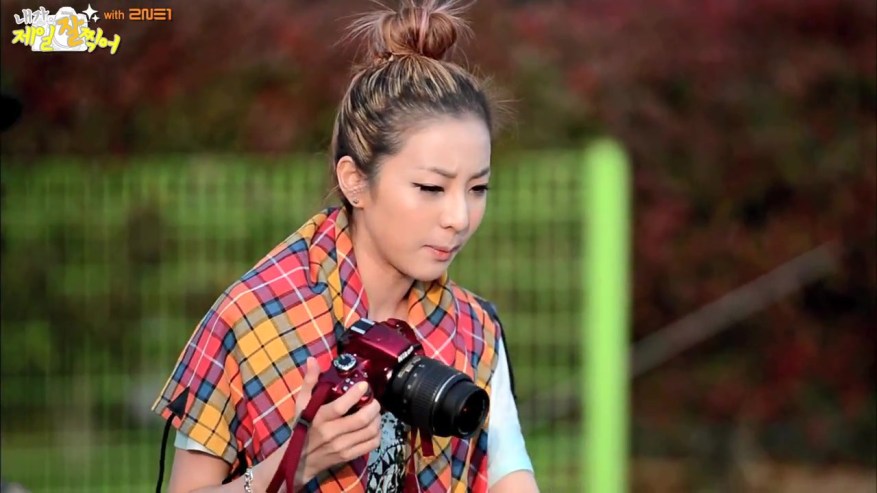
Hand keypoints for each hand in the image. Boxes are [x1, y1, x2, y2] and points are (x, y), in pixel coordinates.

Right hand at [293, 357, 381, 486]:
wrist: (300, 460)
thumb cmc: (302, 427)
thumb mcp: (301, 403)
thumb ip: (309, 381)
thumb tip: (312, 360)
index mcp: (319, 418)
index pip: (341, 406)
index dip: (356, 394)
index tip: (364, 385)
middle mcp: (331, 433)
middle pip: (361, 420)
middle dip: (374, 407)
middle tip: (374, 400)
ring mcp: (341, 447)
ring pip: (369, 432)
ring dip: (377, 419)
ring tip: (375, 412)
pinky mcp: (348, 456)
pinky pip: (371, 445)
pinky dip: (377, 434)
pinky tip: (373, 426)